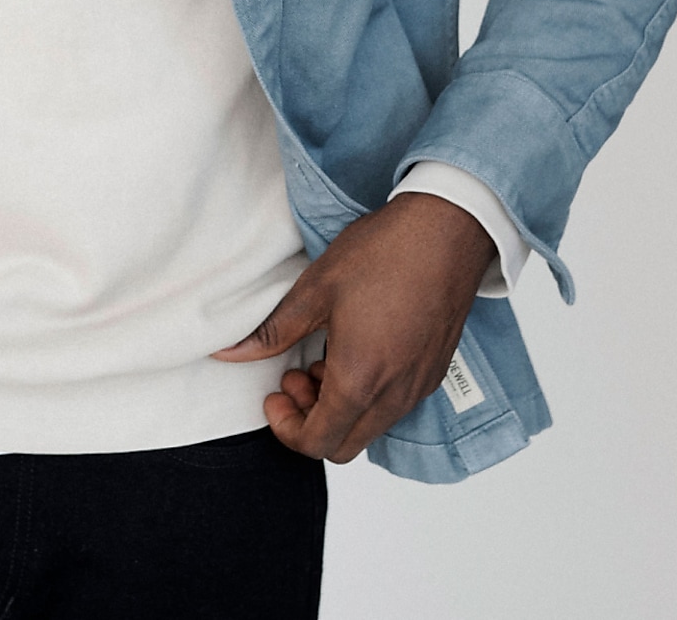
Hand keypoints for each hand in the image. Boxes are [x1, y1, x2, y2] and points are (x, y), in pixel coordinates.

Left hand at [212, 191, 493, 461]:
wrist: (446, 231)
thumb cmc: (383, 254)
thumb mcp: (315, 289)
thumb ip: (272, 331)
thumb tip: (230, 352)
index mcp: (359, 380)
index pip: (317, 442)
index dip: (286, 428)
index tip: (274, 395)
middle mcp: (394, 395)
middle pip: (344, 445)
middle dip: (309, 421)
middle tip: (294, 376)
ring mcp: (418, 386)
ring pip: (370, 427)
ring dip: (338, 408)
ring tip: (322, 357)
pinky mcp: (433, 372)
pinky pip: (394, 406)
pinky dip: (367, 395)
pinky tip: (356, 350)